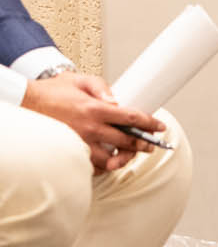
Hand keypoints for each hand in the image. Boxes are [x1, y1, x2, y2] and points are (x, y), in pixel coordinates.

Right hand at [23, 73, 163, 171]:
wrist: (28, 102)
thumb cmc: (54, 91)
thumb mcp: (81, 80)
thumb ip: (102, 87)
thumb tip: (117, 100)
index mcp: (94, 109)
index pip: (131, 119)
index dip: (149, 124)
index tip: (160, 127)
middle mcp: (89, 128)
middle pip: (126, 142)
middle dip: (143, 144)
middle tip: (150, 144)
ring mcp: (80, 143)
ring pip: (111, 159)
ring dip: (124, 157)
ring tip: (129, 153)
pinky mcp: (71, 152)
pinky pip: (93, 167)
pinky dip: (104, 166)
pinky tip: (110, 160)